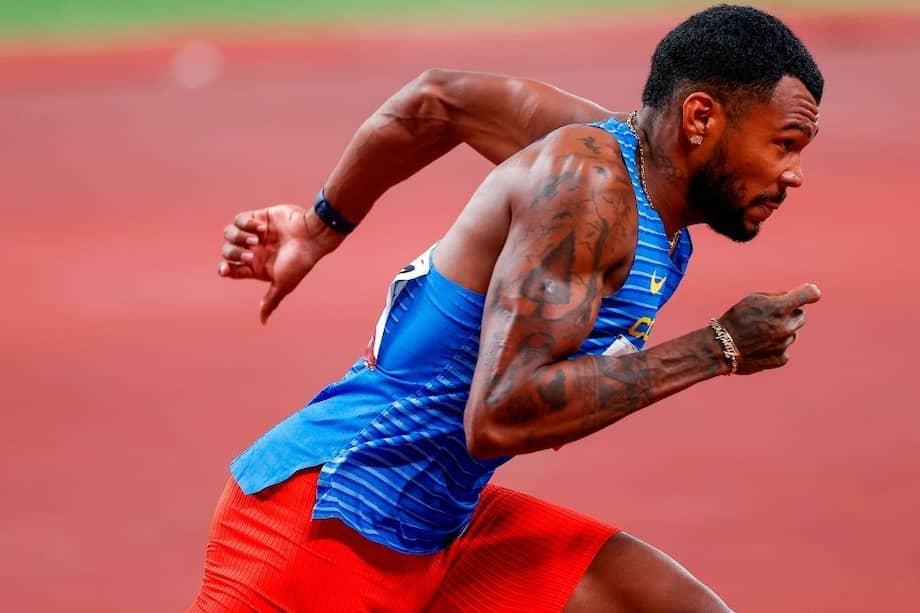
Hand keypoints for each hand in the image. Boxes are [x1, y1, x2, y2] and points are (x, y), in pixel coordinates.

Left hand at [218, 204, 345, 323]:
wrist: (312, 235)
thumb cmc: (300, 262)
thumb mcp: (283, 284)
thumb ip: (271, 301)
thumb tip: (263, 322)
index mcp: (255, 267)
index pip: (230, 268)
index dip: (224, 268)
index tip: (228, 268)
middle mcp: (253, 250)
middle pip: (227, 251)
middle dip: (235, 253)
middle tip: (251, 253)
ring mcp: (254, 234)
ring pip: (229, 234)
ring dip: (239, 237)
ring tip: (256, 239)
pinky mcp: (258, 217)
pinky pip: (240, 219)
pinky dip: (247, 223)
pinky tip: (262, 227)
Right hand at [717, 283, 820, 374]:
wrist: (720, 347)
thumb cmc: (735, 319)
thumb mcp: (753, 299)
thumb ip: (778, 297)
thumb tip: (796, 297)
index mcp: (779, 308)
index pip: (810, 294)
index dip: (811, 292)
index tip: (811, 293)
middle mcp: (786, 326)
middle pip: (800, 316)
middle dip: (788, 315)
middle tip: (768, 318)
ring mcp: (785, 344)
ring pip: (792, 333)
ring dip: (780, 332)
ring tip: (759, 334)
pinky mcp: (781, 359)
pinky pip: (785, 349)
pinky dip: (775, 347)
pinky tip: (759, 346)